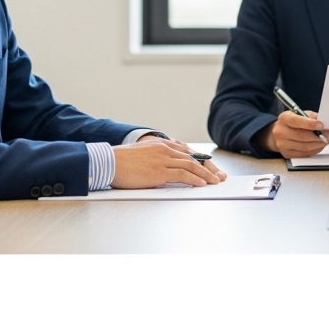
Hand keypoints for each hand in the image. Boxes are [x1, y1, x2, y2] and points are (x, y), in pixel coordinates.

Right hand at [111, 138, 226, 188]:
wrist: (109, 161)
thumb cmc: (121, 161)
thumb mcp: (143, 155)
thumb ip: (157, 158)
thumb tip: (165, 170)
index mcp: (162, 144)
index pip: (188, 152)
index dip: (202, 161)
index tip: (211, 168)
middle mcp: (165, 149)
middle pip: (194, 158)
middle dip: (208, 168)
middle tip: (219, 176)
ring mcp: (163, 159)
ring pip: (191, 165)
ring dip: (206, 175)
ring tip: (215, 182)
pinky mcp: (159, 171)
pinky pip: (182, 174)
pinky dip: (194, 179)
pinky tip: (202, 184)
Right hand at [258, 110, 328, 157]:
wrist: (278, 133)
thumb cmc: (292, 122)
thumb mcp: (299, 114)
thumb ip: (311, 116)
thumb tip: (324, 121)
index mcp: (284, 118)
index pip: (296, 121)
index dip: (310, 124)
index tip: (322, 125)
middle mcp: (280, 132)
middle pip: (302, 136)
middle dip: (319, 136)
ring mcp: (282, 145)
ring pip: (305, 147)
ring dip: (319, 144)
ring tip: (328, 140)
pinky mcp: (287, 154)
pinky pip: (304, 154)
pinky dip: (315, 150)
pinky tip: (321, 145)